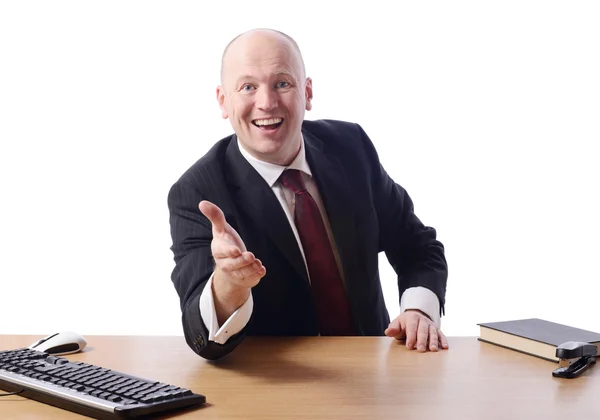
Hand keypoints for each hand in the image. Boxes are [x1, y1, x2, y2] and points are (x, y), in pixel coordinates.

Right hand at [199, 200, 265, 321]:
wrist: (230, 265)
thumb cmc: (226, 243)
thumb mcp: (221, 229)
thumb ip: (215, 216)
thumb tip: (202, 203)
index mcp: (219, 250)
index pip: (222, 251)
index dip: (229, 251)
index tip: (236, 250)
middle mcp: (226, 263)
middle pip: (232, 264)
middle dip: (241, 261)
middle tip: (251, 256)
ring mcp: (236, 272)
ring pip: (242, 272)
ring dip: (250, 268)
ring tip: (258, 263)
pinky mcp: (245, 278)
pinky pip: (250, 278)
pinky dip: (256, 275)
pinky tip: (262, 270)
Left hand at [384, 309, 448, 351]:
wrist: (415, 316)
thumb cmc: (404, 323)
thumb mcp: (397, 324)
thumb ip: (393, 328)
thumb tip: (388, 332)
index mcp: (412, 318)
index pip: (412, 327)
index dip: (411, 337)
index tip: (409, 346)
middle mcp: (423, 320)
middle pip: (423, 330)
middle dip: (422, 340)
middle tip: (421, 350)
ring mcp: (431, 324)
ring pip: (433, 332)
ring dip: (433, 341)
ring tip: (433, 350)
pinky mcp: (436, 329)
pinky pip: (441, 334)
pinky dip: (443, 340)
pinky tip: (445, 347)